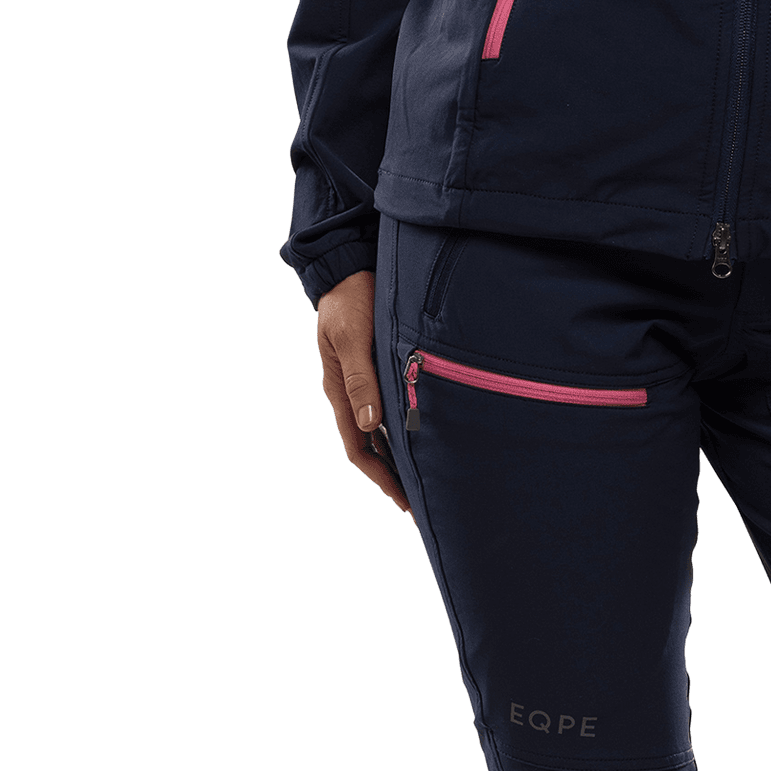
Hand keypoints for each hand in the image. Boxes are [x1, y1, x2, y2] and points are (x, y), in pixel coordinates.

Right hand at [315, 270, 412, 515]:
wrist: (348, 266)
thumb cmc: (351, 299)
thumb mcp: (352, 338)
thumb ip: (361, 379)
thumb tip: (370, 424)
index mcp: (341, 392)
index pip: (359, 449)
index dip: (381, 478)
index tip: (405, 502)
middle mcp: (352, 394)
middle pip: (372, 449)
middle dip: (394, 477)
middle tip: (424, 504)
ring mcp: (365, 384)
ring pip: (383, 433)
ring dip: (402, 458)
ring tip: (429, 481)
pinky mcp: (378, 372)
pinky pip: (392, 412)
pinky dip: (407, 432)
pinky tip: (427, 441)